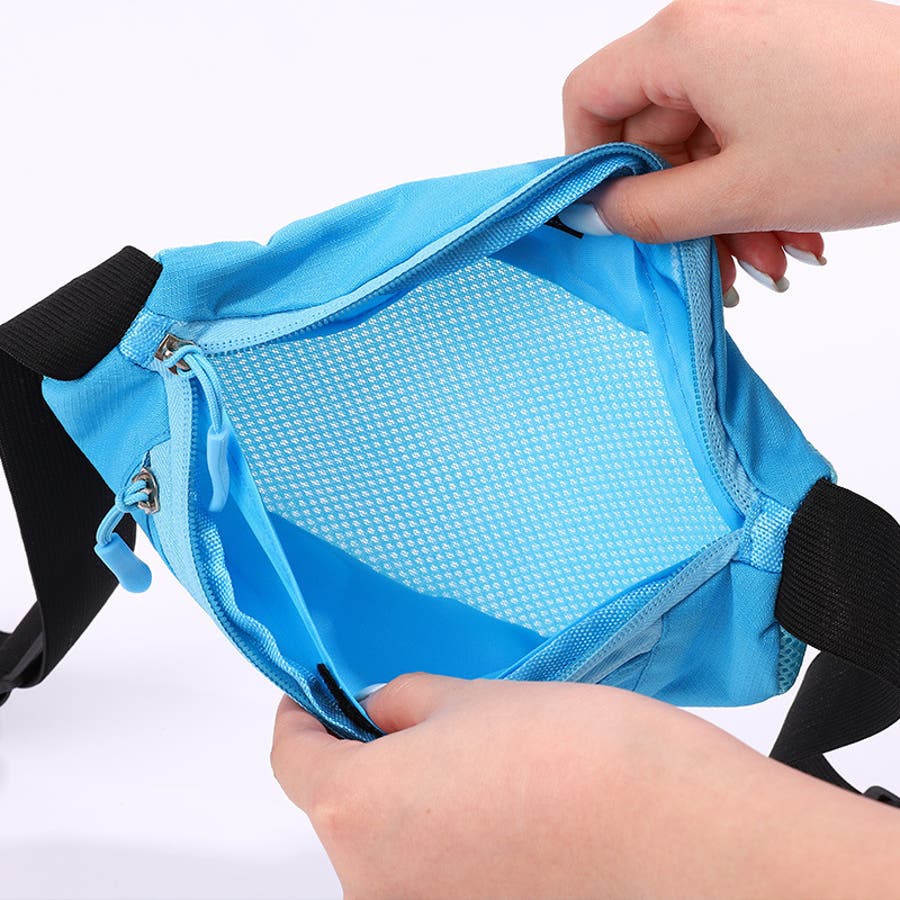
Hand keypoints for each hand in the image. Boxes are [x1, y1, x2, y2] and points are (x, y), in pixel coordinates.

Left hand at [271, 673, 899, 898]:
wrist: (675, 832)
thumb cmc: (574, 754)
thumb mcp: (470, 696)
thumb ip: (404, 705)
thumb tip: (379, 713)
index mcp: (355, 810)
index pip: (292, 758)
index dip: (304, 715)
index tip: (317, 696)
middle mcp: (371, 885)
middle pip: (345, 808)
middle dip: (374, 759)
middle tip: (425, 719)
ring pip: (392, 848)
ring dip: (417, 806)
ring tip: (486, 768)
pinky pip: (436, 880)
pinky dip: (452, 847)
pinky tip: (510, 816)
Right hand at [562, 0, 899, 300]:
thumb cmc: (872, 136)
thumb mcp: (736, 195)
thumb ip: (647, 211)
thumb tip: (598, 214)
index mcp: (686, 40)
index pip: (591, 96)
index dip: (588, 163)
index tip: (610, 216)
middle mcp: (716, 26)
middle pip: (654, 129)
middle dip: (679, 208)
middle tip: (707, 264)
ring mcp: (760, 41)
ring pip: (704, 140)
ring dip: (723, 211)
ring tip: (767, 259)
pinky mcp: (795, 60)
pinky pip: (746, 130)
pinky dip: (756, 185)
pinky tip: (789, 231)